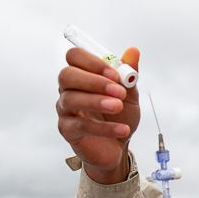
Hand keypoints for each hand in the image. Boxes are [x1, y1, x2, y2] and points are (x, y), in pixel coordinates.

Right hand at [57, 46, 140, 183]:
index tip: (115, 74)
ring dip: (97, 101)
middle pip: (67, 75)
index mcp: (81, 75)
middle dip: (94, 81)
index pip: (74, 56)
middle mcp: (68, 90)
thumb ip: (129, 74)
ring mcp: (65, 110)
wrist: (118, 146)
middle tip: (118, 92)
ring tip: (118, 107)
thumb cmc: (120, 116)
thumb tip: (133, 51)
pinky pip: (80, 126)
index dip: (92, 62)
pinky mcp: (67, 131)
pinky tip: (122, 129)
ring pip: (71, 99)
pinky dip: (103, 127)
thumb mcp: (129, 95)